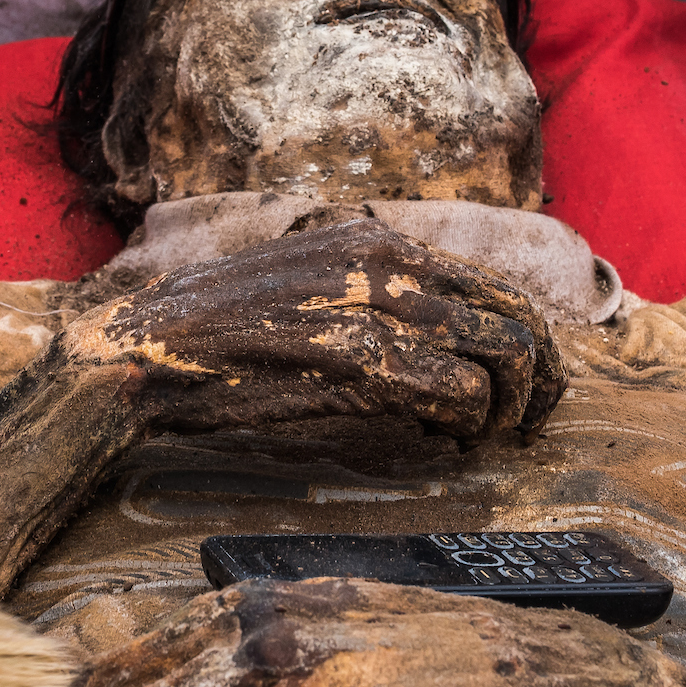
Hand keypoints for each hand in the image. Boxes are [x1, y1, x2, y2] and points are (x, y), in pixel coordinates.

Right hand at [60, 216, 563, 446]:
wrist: (149, 349)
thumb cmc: (226, 339)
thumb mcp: (314, 297)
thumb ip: (380, 311)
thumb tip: (454, 361)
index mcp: (381, 244)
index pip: (500, 291)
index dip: (533, 353)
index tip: (526, 401)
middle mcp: (388, 260)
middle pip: (518, 321)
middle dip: (537, 387)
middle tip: (522, 432)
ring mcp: (372, 301)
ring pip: (501, 354)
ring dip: (505, 411)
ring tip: (479, 441)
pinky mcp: (353, 350)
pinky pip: (454, 389)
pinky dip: (464, 425)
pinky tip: (439, 442)